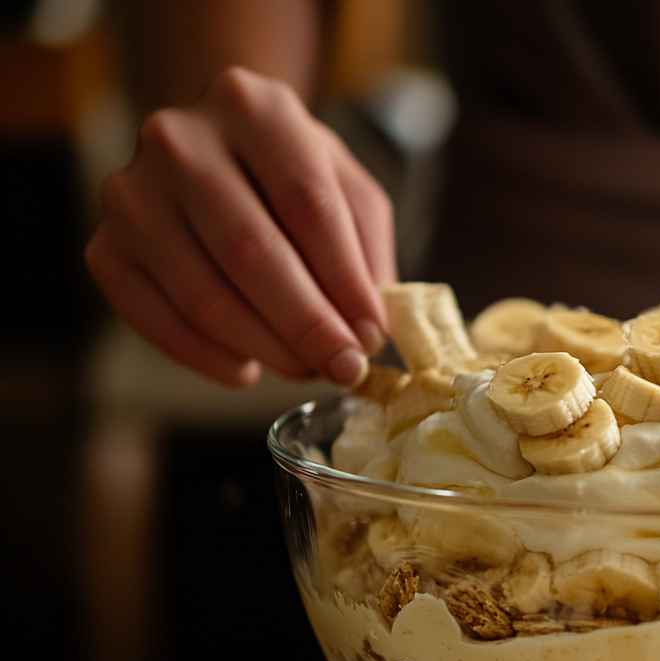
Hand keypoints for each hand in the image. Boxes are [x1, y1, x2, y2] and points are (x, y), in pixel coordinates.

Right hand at [85, 67, 395, 386]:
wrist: (211, 154)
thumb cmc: (292, 178)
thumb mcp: (347, 192)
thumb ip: (367, 254)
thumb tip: (368, 334)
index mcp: (252, 107)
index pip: (307, 203)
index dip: (345, 280)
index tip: (373, 337)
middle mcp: (179, 140)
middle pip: (250, 249)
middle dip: (306, 323)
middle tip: (345, 369)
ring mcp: (130, 192)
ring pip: (202, 292)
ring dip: (264, 346)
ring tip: (306, 369)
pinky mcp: (104, 247)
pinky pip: (153, 318)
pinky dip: (205, 356)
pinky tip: (247, 371)